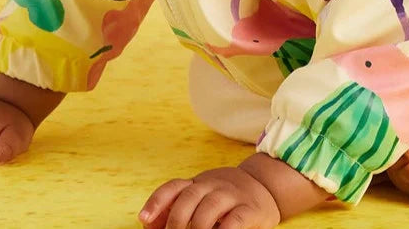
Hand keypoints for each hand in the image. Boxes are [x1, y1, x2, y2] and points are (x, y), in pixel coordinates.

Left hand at [139, 166, 281, 228]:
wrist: (265, 187)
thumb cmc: (225, 201)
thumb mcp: (201, 199)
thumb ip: (177, 209)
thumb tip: (150, 224)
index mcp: (198, 183)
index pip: (174, 187)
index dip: (157, 201)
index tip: (144, 219)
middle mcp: (213, 184)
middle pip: (189, 197)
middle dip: (176, 221)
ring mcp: (232, 195)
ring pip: (210, 207)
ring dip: (197, 227)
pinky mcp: (250, 209)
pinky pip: (235, 220)